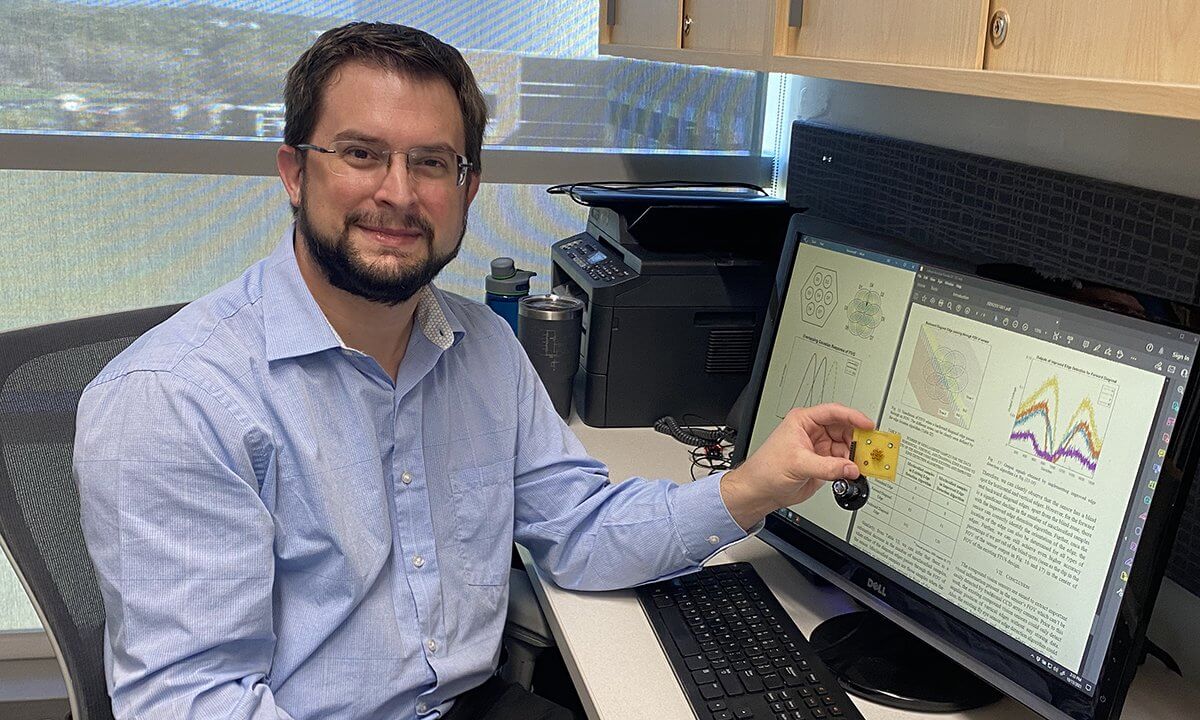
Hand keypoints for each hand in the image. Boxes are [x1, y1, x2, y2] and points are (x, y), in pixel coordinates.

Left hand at [720, 403, 873, 528]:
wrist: (760, 491)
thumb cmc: (766, 469)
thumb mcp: (798, 464)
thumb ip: (828, 466)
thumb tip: (851, 467)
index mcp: (803, 421)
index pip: (833, 412)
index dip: (853, 416)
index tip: (868, 425)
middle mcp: (813, 432)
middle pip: (845, 429)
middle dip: (858, 439)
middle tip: (871, 449)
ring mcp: (819, 448)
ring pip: (847, 446)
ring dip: (856, 455)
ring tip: (864, 464)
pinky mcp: (823, 464)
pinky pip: (844, 462)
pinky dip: (852, 467)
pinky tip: (854, 472)